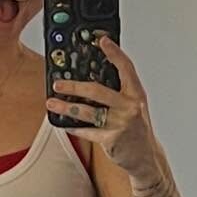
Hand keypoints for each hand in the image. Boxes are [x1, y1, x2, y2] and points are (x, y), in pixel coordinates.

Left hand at [48, 37, 158, 176]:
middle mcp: (130, 106)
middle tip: (57, 83)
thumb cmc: (136, 128)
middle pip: (97, 90)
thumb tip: (93, 74)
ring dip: (66, 107)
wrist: (145, 156)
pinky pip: (86, 131)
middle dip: (74, 86)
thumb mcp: (132, 105)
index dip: (114, 52)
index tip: (101, 40)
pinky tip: (63, 123)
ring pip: (87, 112)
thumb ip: (118, 91)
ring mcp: (121, 123)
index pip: (126, 68)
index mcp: (136, 94)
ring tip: (52, 102)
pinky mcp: (111, 140)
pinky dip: (73, 127)